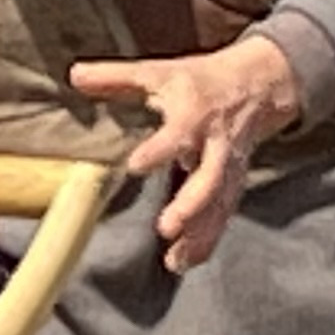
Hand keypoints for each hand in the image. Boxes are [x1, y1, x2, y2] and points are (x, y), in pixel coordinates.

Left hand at [73, 33, 303, 273]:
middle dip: (190, 205)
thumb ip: (115, 77)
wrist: (260, 84)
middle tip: (166, 228)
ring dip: (199, 233)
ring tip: (175, 260)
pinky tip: (186, 261)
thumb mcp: (158, 72)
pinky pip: (223, 214)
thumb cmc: (199, 80)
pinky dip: (207, 239)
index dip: (159, 149)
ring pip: (219, 204)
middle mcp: (215, 144)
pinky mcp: (233, 183)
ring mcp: (228, 167)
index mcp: (193, 114)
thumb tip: (74, 74)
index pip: (178, 134)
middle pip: (210, 178)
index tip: (135, 165)